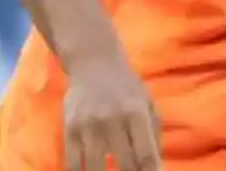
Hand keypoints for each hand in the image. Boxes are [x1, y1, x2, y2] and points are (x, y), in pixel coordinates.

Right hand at [64, 52, 160, 170]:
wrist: (94, 64)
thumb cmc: (127, 87)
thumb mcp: (148, 103)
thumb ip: (153, 133)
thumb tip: (156, 165)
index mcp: (136, 114)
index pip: (146, 154)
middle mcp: (113, 121)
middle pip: (125, 164)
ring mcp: (89, 127)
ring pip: (96, 169)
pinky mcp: (69, 130)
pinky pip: (73, 164)